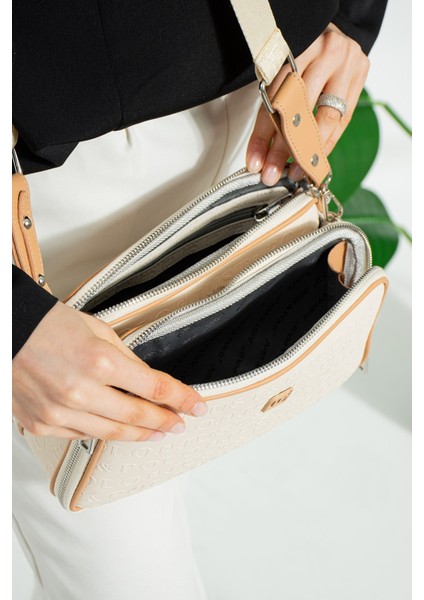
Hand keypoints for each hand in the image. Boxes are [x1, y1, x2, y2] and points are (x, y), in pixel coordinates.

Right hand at [12, 302, 206, 440]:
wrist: (7, 331)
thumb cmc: (48, 324)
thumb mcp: (98, 331)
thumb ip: (126, 359)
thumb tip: (148, 381)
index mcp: (100, 361)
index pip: (156, 388)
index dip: (182, 398)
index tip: (197, 406)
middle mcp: (80, 391)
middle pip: (139, 415)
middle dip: (166, 420)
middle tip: (180, 423)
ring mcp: (60, 412)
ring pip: (113, 432)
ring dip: (141, 433)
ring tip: (158, 432)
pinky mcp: (43, 423)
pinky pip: (84, 436)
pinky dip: (106, 433)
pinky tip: (120, 430)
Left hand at [246, 24, 369, 183]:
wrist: (334, 35)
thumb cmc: (301, 59)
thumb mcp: (280, 74)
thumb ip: (272, 105)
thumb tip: (260, 155)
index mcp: (295, 47)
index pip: (274, 99)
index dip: (263, 135)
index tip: (254, 162)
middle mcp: (323, 52)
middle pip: (300, 109)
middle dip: (284, 148)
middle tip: (273, 174)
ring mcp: (346, 61)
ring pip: (326, 117)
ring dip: (309, 150)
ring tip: (297, 172)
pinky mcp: (360, 74)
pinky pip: (343, 119)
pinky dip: (328, 143)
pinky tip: (316, 160)